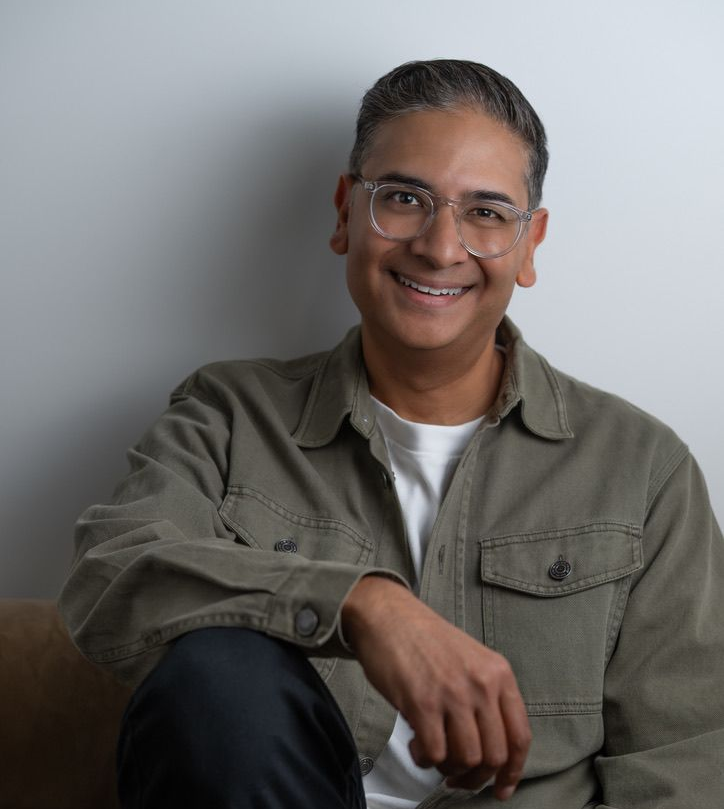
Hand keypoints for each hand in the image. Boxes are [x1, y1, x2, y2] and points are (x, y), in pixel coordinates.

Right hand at [342, 575, 529, 800]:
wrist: (387, 615)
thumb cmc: (424, 639)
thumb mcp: (470, 659)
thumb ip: (485, 696)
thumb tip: (489, 749)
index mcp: (498, 672)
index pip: (520, 736)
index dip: (513, 771)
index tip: (502, 788)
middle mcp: (481, 683)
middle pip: (494, 755)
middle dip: (476, 776)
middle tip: (457, 776)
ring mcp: (453, 693)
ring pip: (467, 759)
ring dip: (448, 768)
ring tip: (433, 753)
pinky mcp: (422, 702)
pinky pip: (435, 754)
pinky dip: (425, 759)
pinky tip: (416, 745)